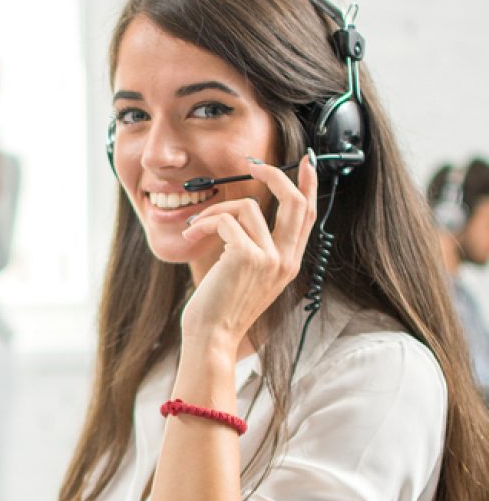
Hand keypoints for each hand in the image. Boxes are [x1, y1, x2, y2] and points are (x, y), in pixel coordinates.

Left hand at [180, 151, 318, 353]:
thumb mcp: (245, 277)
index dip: (308, 186)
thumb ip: (254, 249)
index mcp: (288, 264)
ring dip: (214, 211)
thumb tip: (243, 216)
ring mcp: (269, 258)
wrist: (211, 338)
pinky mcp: (247, 256)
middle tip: (252, 163)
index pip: (307, 216)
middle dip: (274, 174)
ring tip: (195, 228)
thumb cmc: (220, 310)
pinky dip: (204, 223)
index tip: (305, 162)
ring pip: (246, 207)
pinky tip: (191, 236)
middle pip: (294, 201)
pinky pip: (225, 220)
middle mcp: (285, 260)